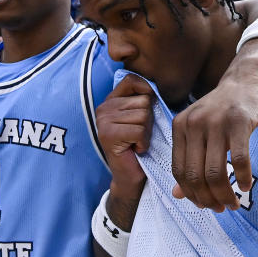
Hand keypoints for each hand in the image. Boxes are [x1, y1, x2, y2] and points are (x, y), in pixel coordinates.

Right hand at [95, 74, 152, 194]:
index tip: (147, 111)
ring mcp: (103, 121)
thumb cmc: (139, 144)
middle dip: (149, 120)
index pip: (132, 80)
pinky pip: (140, 131)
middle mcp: (103, 108)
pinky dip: (144, 142)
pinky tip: (136, 149)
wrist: (129, 176)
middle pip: (143, 101)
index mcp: (110, 100)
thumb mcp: (142, 117)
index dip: (147, 91)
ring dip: (147, 132)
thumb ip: (144, 99)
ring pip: (144, 116)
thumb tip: (154, 87)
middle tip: (139, 135)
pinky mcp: (108, 135)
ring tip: (137, 142)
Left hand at [171, 73, 257, 211]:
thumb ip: (187, 160)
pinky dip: (242, 177)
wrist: (243, 80)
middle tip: (220, 208)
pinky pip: (239, 159)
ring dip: (224, 194)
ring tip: (233, 203)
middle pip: (196, 175)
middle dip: (207, 198)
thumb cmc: (219, 111)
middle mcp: (193, 124)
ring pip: (215, 171)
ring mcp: (216, 122)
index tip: (204, 205)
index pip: (179, 171)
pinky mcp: (239, 122)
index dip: (190, 193)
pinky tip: (245, 186)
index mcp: (179, 127)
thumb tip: (178, 195)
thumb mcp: (197, 131)